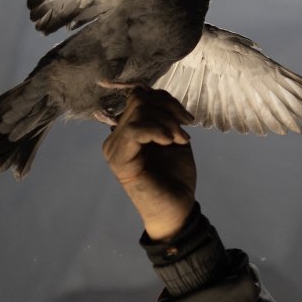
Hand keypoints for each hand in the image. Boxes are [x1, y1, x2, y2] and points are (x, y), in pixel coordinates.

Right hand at [103, 87, 198, 238]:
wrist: (177, 208)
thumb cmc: (175, 177)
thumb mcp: (173, 137)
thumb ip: (163, 116)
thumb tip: (155, 92)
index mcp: (126, 131)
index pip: (138, 96)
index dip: (165, 99)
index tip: (187, 118)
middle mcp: (115, 137)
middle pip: (139, 100)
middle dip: (169, 109)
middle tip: (185, 131)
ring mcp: (114, 148)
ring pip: (138, 111)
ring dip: (167, 122)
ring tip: (181, 140)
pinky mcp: (118, 159)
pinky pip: (134, 129)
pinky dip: (157, 130)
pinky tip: (170, 143)